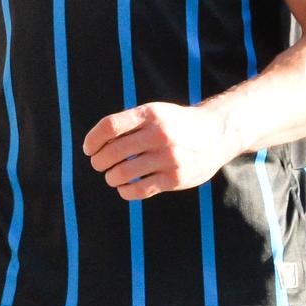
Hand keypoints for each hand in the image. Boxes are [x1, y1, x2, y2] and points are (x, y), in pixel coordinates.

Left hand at [82, 101, 243, 200]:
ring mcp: (169, 157)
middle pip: (112, 152)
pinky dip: (124, 191)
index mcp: (149, 115)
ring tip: (112, 176)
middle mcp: (159, 135)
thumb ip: (127, 124)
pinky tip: (124, 187)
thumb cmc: (174, 124)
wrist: (217, 133)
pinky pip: (139, 190)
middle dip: (98, 161)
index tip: (89, 149)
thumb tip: (93, 144)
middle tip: (99, 164)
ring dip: (110, 177)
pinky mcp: (176, 178)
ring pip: (122, 173)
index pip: (109, 126)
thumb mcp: (153, 113)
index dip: (92, 139)